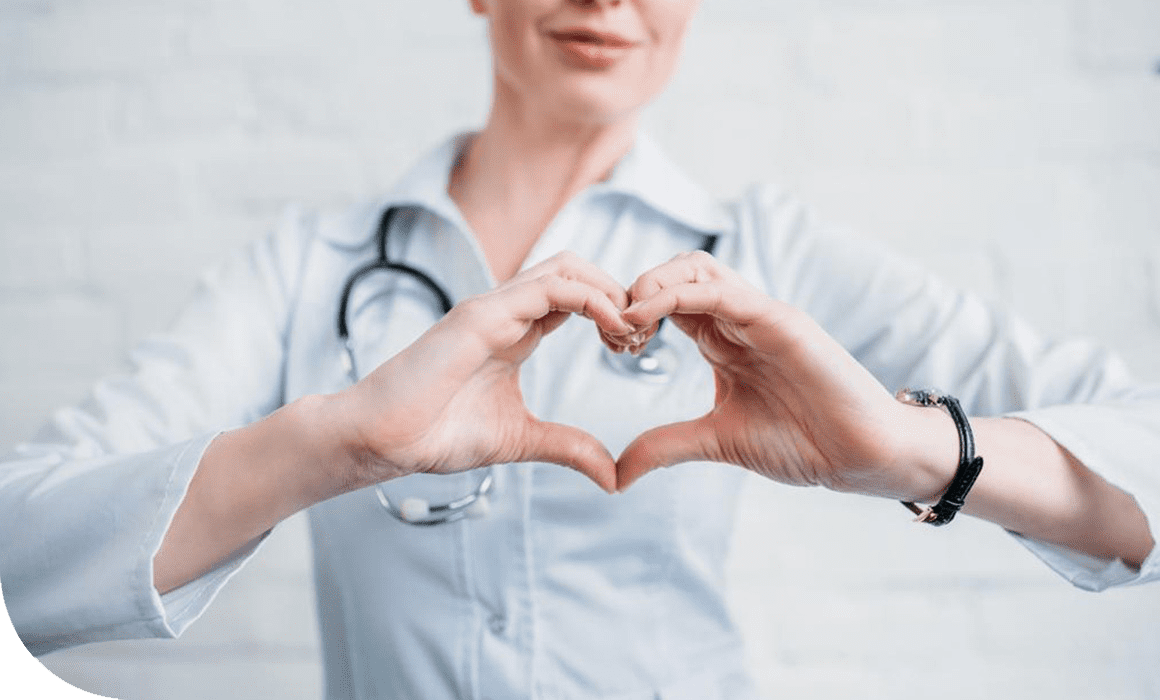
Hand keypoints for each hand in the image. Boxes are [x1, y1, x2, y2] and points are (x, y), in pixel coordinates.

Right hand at [336, 252, 634, 493]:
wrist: (381, 439)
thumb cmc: (435, 434)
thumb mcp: (521, 440)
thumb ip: (567, 447)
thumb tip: (612, 474)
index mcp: (516, 333)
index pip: (576, 297)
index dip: (614, 313)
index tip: (636, 348)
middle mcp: (506, 312)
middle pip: (577, 271)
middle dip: (618, 294)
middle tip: (639, 338)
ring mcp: (493, 308)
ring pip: (566, 267)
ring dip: (609, 291)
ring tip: (630, 332)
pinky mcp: (482, 314)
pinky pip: (549, 286)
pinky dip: (591, 298)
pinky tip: (612, 328)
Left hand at [615, 251, 941, 499]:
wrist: (861, 455)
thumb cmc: (803, 443)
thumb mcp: (716, 441)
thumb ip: (666, 446)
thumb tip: (616, 475)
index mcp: (722, 340)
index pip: (667, 301)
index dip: (631, 313)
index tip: (613, 345)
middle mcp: (738, 319)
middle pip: (676, 272)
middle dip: (635, 291)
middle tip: (615, 333)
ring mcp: (759, 315)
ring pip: (695, 268)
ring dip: (649, 284)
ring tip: (625, 320)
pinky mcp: (779, 319)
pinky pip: (719, 291)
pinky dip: (673, 295)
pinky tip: (643, 317)